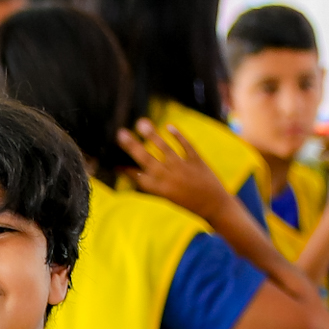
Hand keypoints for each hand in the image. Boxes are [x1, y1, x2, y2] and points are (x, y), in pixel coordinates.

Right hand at [117, 121, 238, 224]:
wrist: (215, 205)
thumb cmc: (188, 203)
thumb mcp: (167, 197)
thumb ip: (153, 185)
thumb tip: (136, 172)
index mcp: (160, 189)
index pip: (138, 176)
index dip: (125, 169)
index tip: (114, 161)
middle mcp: (169, 177)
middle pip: (147, 159)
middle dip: (133, 146)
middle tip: (121, 134)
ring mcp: (183, 168)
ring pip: (165, 149)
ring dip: (152, 136)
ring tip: (142, 123)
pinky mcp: (197, 161)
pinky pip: (186, 146)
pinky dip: (178, 135)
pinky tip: (168, 126)